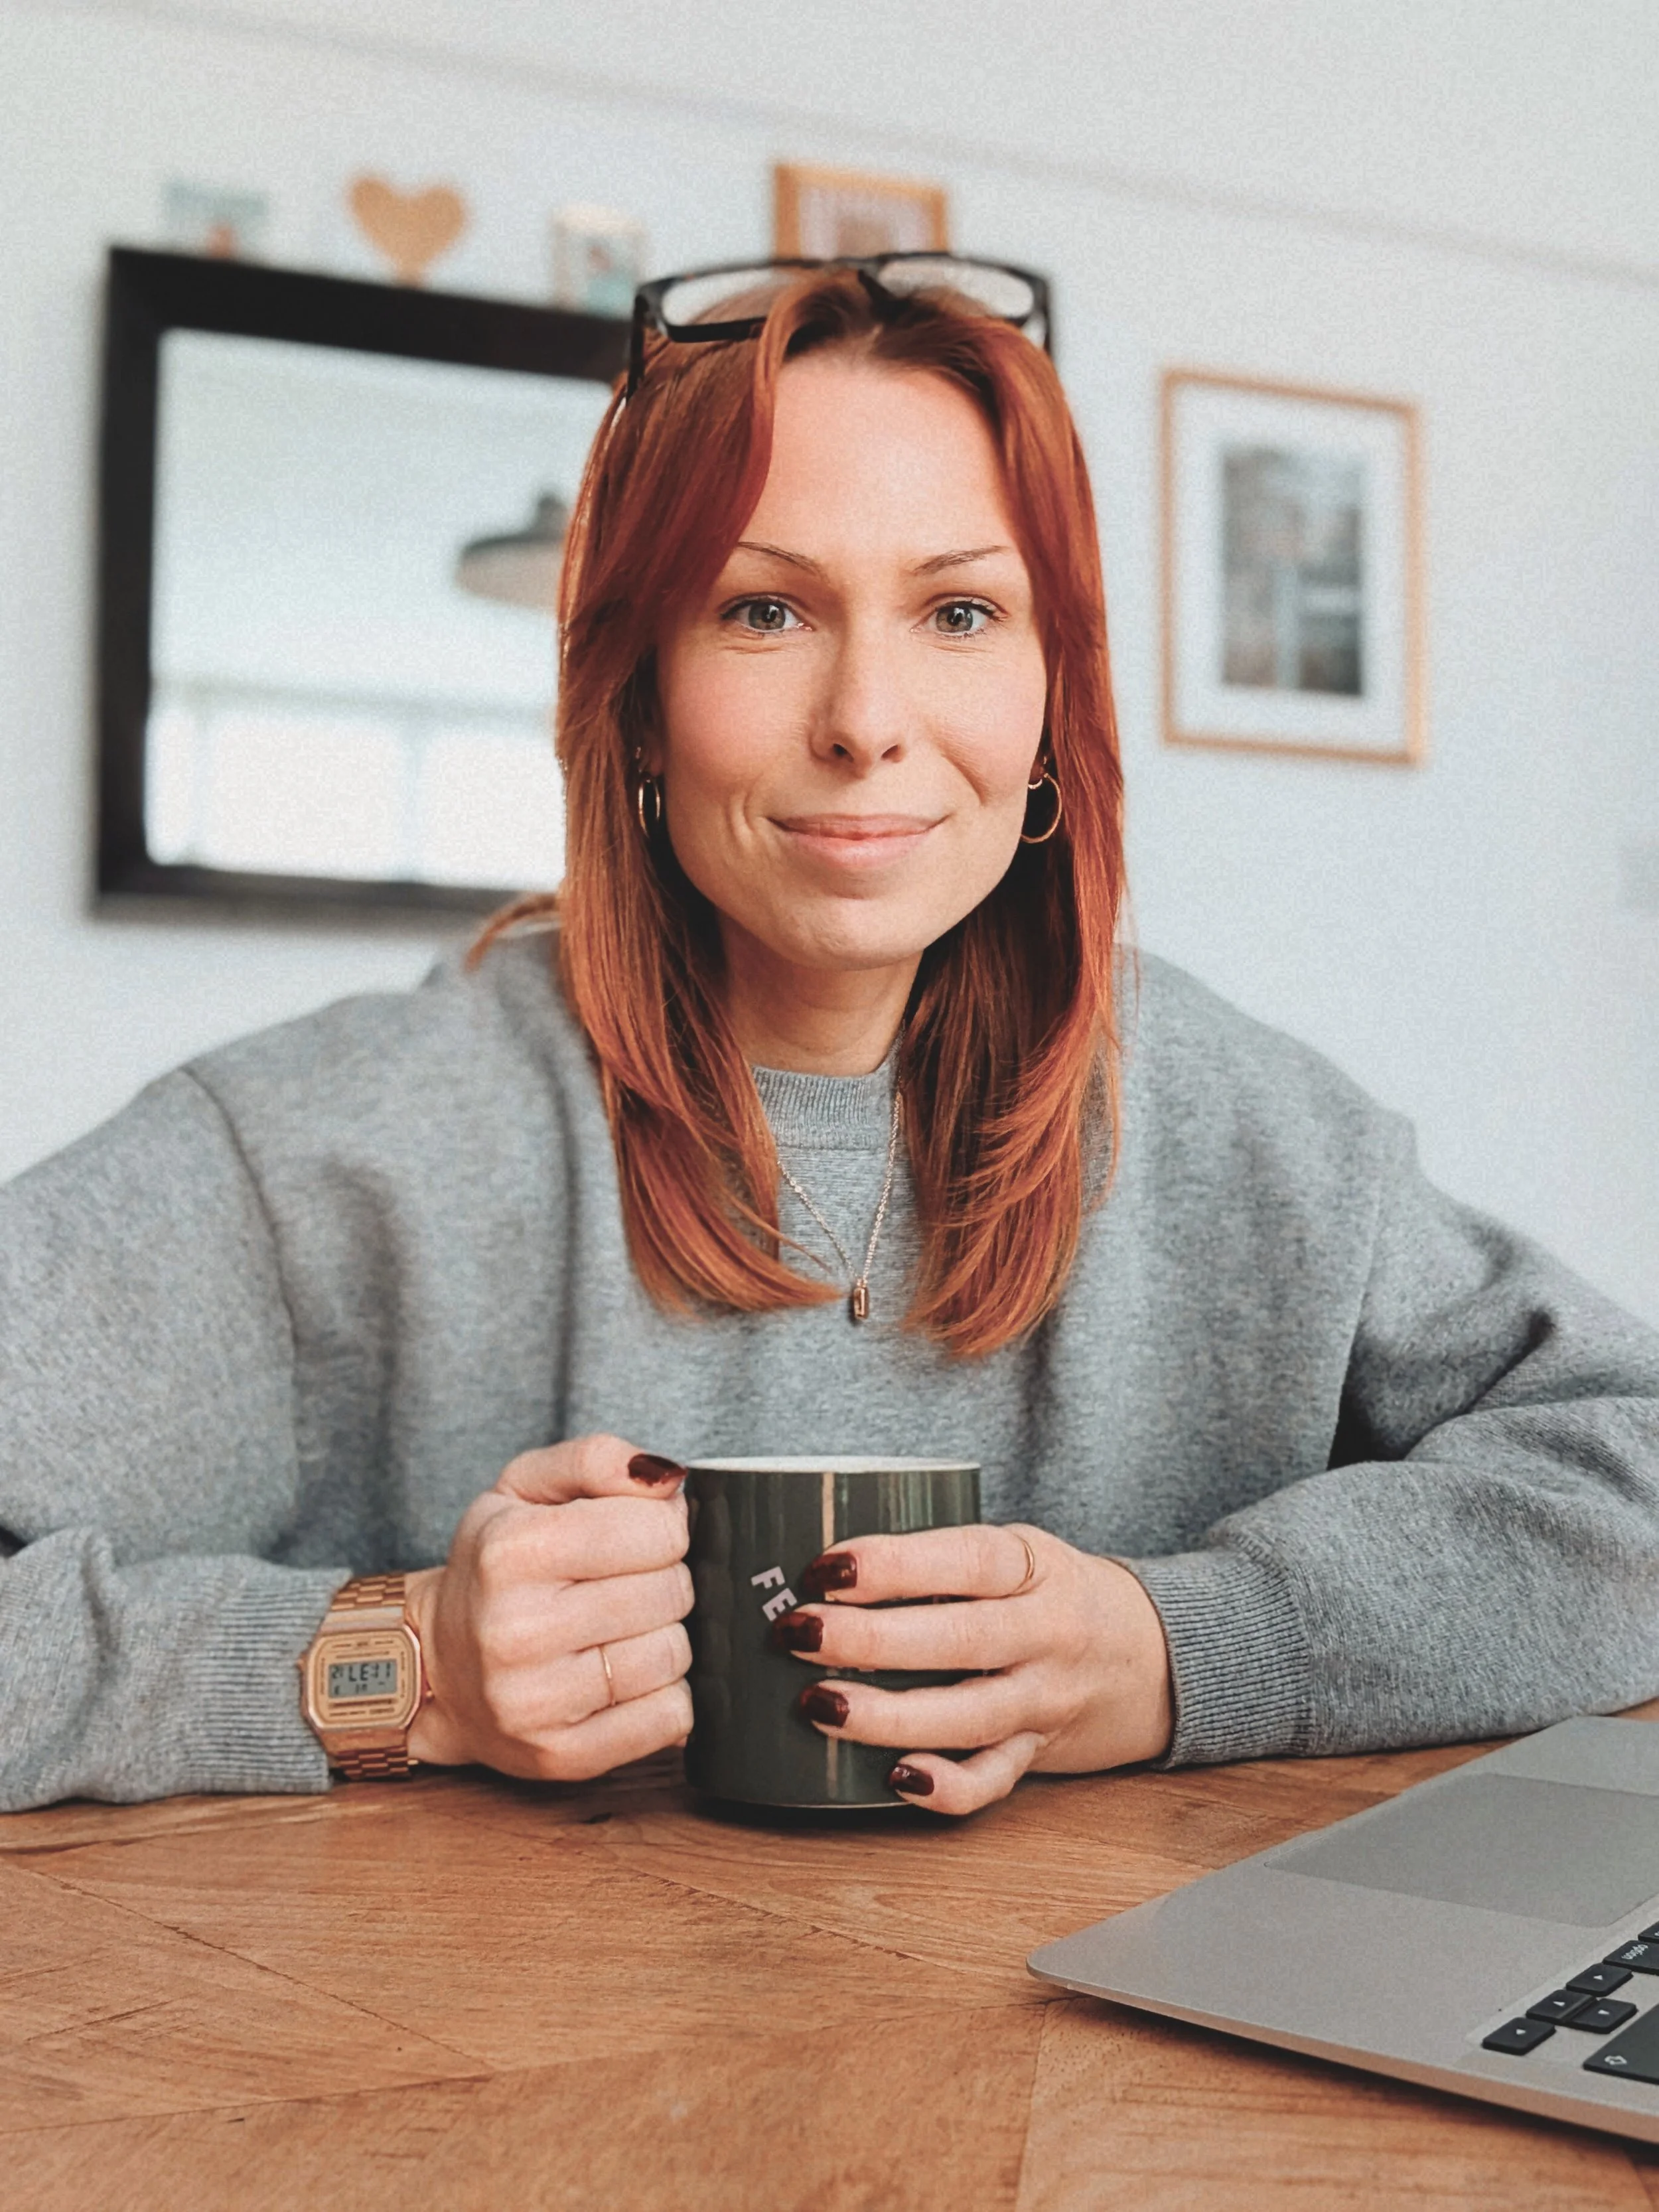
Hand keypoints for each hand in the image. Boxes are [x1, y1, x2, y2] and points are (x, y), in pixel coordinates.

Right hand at [404, 1434, 693, 1781]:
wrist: (437, 1668)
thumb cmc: (493, 1570)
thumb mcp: (524, 1488)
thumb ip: (598, 1460)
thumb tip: (669, 1477)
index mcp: (511, 1551)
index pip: (659, 1531)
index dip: (665, 1529)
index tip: (640, 1537)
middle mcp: (517, 1630)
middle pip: (672, 1593)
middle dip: (666, 1580)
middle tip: (628, 1585)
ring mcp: (537, 1702)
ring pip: (674, 1657)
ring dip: (666, 1638)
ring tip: (623, 1631)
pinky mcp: (562, 1757)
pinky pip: (669, 1720)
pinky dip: (665, 1695)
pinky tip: (626, 1678)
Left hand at [773, 1523, 1173, 1815]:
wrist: (1153, 1655)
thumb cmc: (1049, 1593)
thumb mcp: (1015, 1551)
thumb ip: (940, 1558)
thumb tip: (814, 1562)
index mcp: (1033, 1566)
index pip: (967, 1559)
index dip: (895, 1564)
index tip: (826, 1567)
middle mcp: (1046, 1633)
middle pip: (960, 1640)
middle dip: (872, 1640)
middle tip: (798, 1632)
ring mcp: (1044, 1699)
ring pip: (968, 1716)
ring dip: (888, 1717)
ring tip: (818, 1705)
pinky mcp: (1037, 1753)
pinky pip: (992, 1779)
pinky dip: (945, 1786)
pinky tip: (893, 1776)